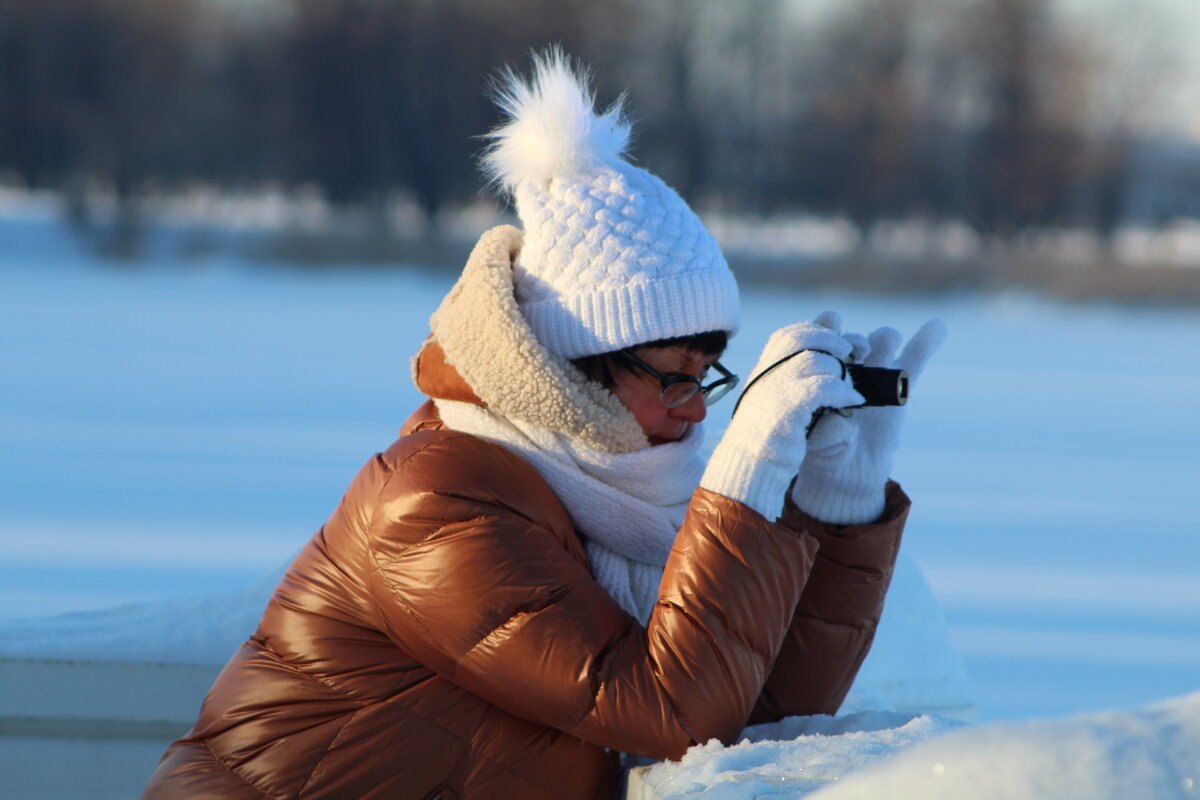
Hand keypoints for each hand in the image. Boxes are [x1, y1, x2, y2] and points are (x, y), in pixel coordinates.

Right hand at [700, 321, 864, 518]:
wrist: (747, 468)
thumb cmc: (764, 442)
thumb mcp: (770, 405)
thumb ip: (786, 386)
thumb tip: (818, 369)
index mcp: (762, 371)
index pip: (788, 335)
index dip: (815, 331)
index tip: (835, 341)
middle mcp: (765, 374)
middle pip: (801, 338)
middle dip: (831, 339)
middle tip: (851, 351)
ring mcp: (774, 388)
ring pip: (815, 360)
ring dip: (840, 371)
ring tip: (851, 388)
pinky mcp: (787, 407)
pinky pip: (822, 386)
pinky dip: (842, 391)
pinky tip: (853, 401)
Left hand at [791, 311, 946, 524]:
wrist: (844, 474)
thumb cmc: (820, 453)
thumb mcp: (815, 442)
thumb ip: (826, 429)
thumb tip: (843, 420)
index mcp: (819, 371)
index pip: (822, 337)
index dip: (825, 329)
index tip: (829, 330)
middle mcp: (846, 367)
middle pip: (855, 337)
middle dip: (853, 341)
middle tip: (852, 357)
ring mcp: (875, 376)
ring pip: (883, 340)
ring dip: (883, 341)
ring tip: (874, 356)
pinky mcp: (901, 388)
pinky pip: (915, 359)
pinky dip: (927, 342)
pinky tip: (937, 327)